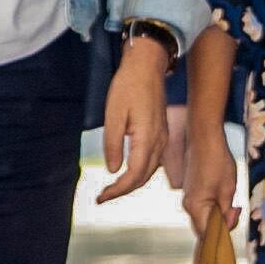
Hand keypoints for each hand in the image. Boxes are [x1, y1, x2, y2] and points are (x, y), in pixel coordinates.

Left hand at [96, 34, 172, 202]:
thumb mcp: (113, 114)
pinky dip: (140, 172)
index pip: (134, 174)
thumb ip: (113, 144)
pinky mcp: (161, 133)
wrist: (147, 67)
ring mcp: (162, 138)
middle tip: (103, 196)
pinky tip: (127, 171)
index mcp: (147, 138)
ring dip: (132, 183)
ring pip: (150, 171)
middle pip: (144, 177)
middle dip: (123, 190)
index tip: (101, 197)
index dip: (118, 190)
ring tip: (112, 188)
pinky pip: (153, 161)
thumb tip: (113, 170)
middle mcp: (159, 142)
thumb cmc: (128, 86)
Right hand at [180, 116, 237, 235]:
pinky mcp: (192, 191)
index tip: (234, 225)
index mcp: (195, 208)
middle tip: (237, 210)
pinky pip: (203, 207)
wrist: (205, 137)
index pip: (206, 235)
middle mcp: (188, 205)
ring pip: (205, 217)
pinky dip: (215, 208)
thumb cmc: (217, 162)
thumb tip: (226, 228)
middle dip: (222, 225)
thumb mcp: (228, 190)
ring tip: (233, 204)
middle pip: (205, 228)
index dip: (221, 237)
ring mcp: (189, 198)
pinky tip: (225, 197)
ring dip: (220, 216)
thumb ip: (226, 212)